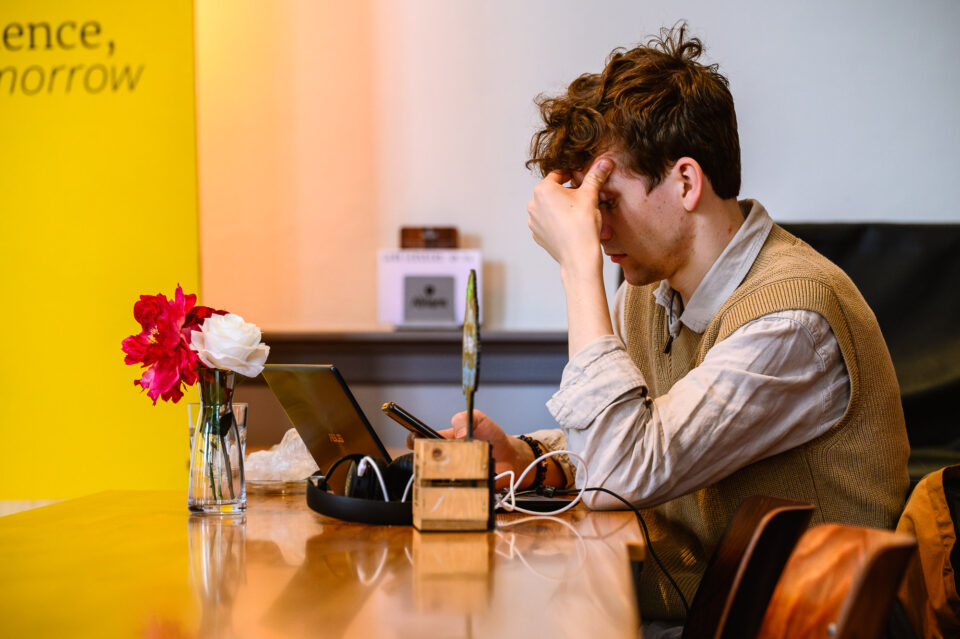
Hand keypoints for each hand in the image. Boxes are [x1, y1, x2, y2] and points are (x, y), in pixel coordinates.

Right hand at [406, 409, 532, 489]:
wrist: (511, 457)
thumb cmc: (492, 436)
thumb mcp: (478, 418)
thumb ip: (464, 419)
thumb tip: (459, 434)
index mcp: (443, 439)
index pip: (421, 439)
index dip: (414, 440)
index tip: (415, 440)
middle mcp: (444, 458)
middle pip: (425, 461)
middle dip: (428, 459)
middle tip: (444, 454)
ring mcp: (452, 473)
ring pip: (437, 478)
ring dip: (446, 473)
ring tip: (462, 466)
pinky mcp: (462, 487)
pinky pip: (454, 491)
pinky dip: (460, 487)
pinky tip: (470, 480)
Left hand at [526, 157, 613, 274]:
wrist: (579, 257)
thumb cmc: (583, 226)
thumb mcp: (591, 195)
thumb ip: (595, 176)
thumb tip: (604, 162)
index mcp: (543, 190)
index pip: (558, 174)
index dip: (571, 174)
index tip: (581, 178)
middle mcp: (533, 204)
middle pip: (552, 191)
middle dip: (566, 192)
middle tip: (582, 197)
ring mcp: (533, 220)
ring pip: (549, 206)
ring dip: (560, 206)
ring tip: (577, 213)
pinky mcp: (537, 234)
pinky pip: (547, 221)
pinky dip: (556, 220)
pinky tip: (570, 225)